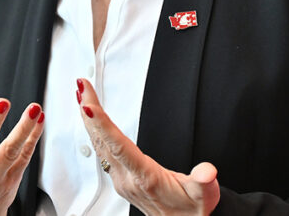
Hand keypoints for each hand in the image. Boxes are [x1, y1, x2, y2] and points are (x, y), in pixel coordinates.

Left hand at [76, 78, 219, 215]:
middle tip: (81, 85)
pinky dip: (95, 130)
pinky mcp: (121, 179)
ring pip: (99, 145)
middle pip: (102, 140)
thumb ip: (204, 182)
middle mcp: (128, 178)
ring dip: (89, 119)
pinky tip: (92, 120)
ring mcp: (121, 179)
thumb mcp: (205, 195)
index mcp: (145, 177)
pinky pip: (102, 151)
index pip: (119, 146)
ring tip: (82, 94)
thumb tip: (206, 171)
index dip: (103, 125)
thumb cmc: (192, 210)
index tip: (89, 106)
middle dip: (89, 111)